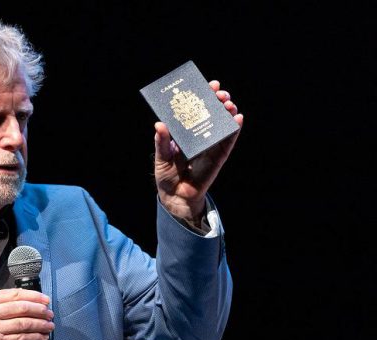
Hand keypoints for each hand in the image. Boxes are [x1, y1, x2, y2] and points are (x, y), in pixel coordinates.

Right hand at [0, 288, 53, 339]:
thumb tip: (24, 302)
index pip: (15, 294)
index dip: (34, 296)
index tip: (45, 300)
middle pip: (22, 307)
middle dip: (40, 310)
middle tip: (50, 313)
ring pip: (24, 323)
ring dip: (41, 324)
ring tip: (50, 326)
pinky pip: (22, 339)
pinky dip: (35, 338)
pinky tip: (42, 338)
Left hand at [154, 80, 243, 223]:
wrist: (175, 197)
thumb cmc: (167, 176)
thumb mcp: (161, 157)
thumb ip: (161, 142)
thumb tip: (159, 124)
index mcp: (186, 133)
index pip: (195, 110)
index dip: (203, 97)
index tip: (208, 85)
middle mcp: (200, 136)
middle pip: (211, 114)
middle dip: (217, 101)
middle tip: (220, 92)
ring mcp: (210, 146)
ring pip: (222, 125)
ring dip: (227, 113)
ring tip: (229, 103)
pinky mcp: (218, 157)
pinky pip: (228, 142)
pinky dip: (234, 131)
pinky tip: (238, 119)